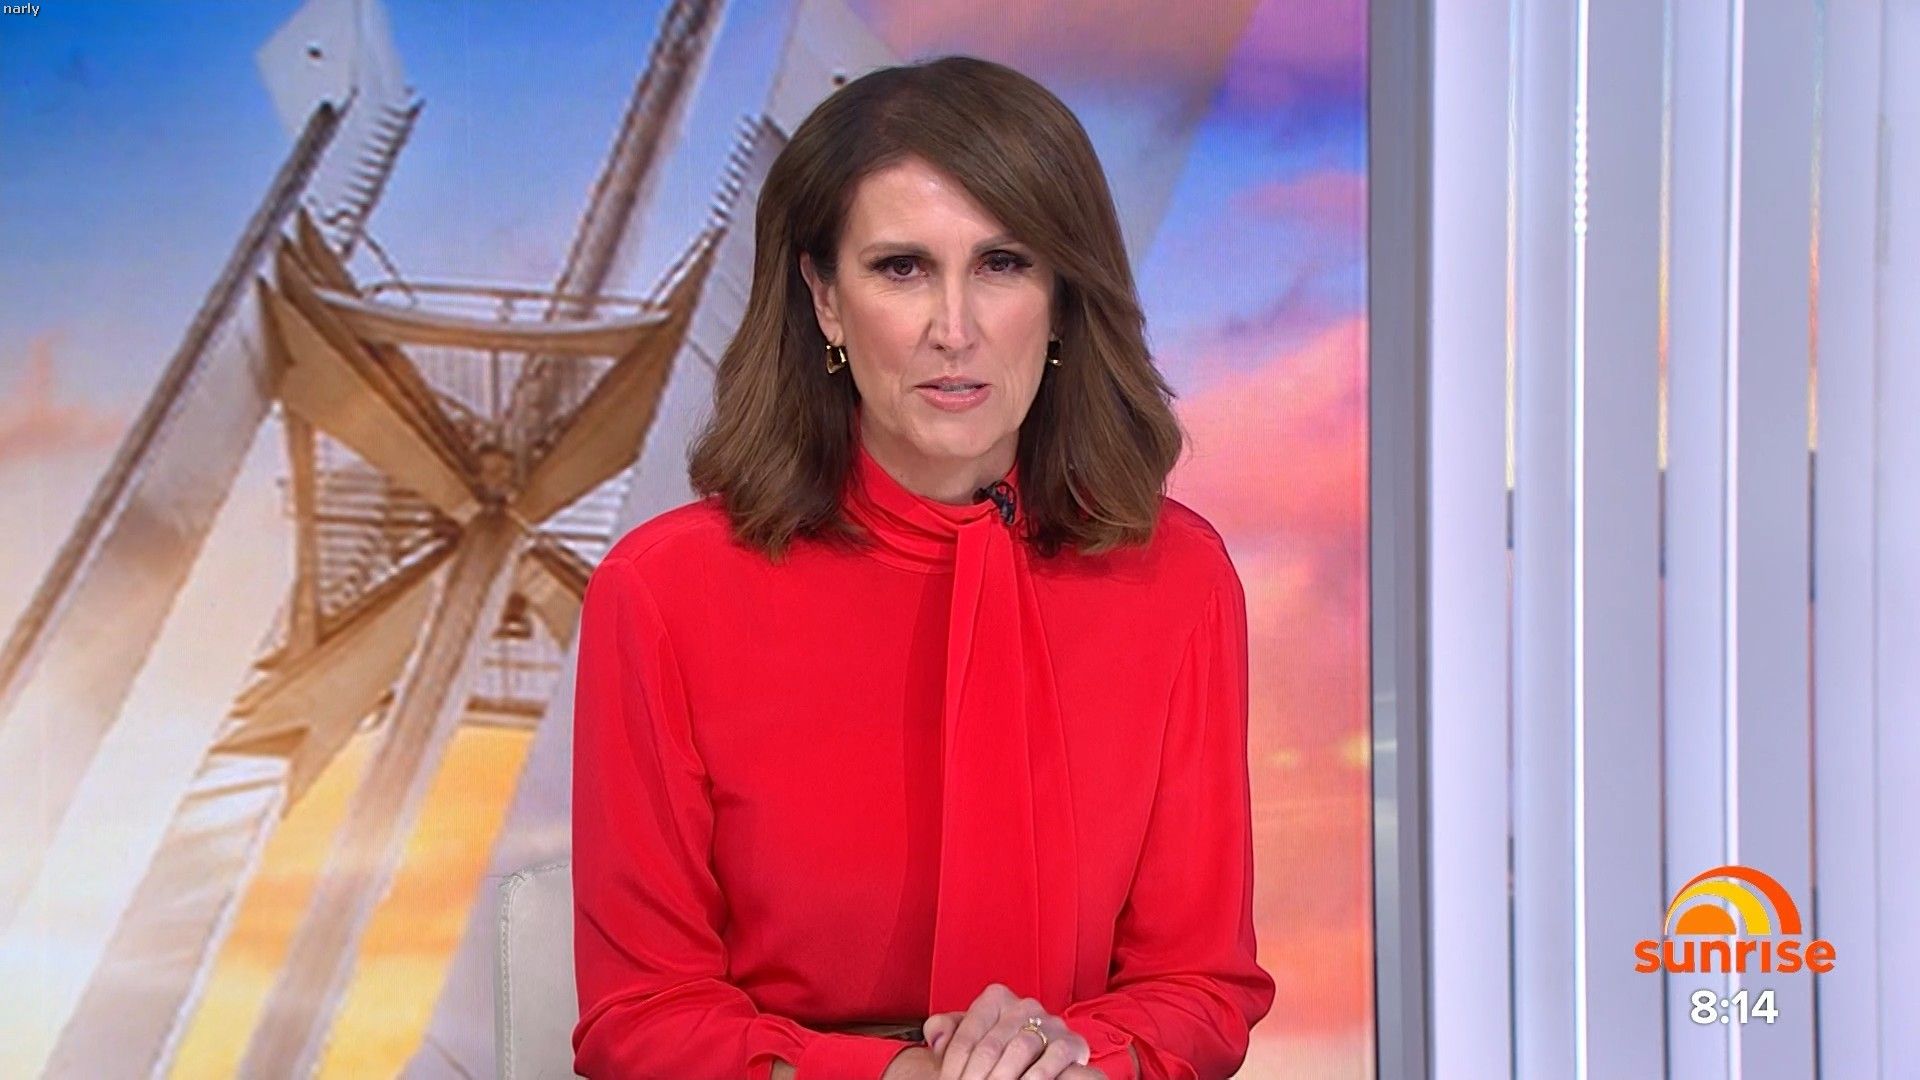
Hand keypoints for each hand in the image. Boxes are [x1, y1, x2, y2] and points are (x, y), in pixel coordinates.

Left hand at [920, 983, 1106, 1079]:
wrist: (1033, 1061)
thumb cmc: (997, 1049)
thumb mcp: (969, 1036)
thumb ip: (946, 1030)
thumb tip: (935, 1038)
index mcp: (995, 999)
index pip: (966, 1035)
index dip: (953, 1067)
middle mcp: (1024, 1005)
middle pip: (990, 1046)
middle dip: (975, 1076)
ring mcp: (1050, 1022)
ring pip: (1020, 1049)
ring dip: (1002, 1077)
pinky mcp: (1071, 1042)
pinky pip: (1054, 1057)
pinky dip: (1037, 1075)